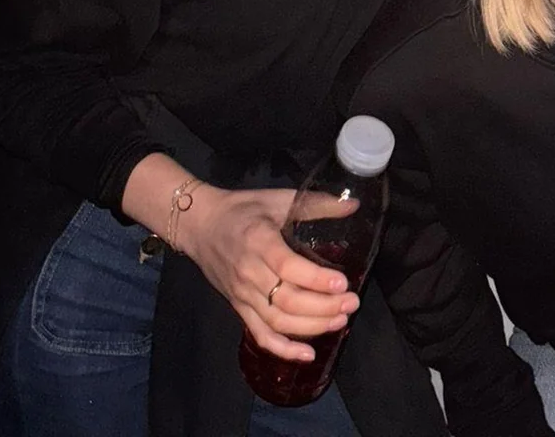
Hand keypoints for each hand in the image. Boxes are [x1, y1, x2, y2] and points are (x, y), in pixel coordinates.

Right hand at [177, 183, 358, 362]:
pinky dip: (283, 349)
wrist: (201, 226)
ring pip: (277, 320)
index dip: (316, 279)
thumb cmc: (242, 209)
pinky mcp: (238, 308)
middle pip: (287, 300)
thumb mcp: (279, 198)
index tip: (342, 283)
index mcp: (259, 241)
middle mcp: (249, 272)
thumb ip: (316, 203)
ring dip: (311, 327)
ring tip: (340, 322)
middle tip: (351, 303)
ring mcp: (242, 295)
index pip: (288, 267)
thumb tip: (353, 206)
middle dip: (323, 307)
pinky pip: (260, 334)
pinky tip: (307, 355)